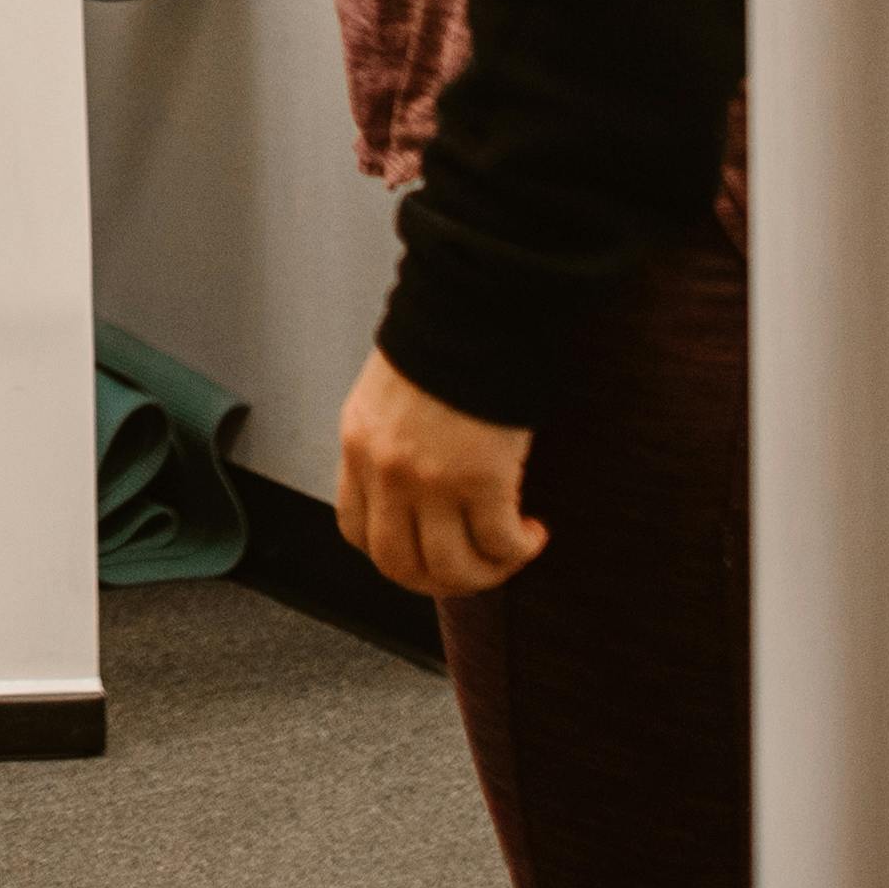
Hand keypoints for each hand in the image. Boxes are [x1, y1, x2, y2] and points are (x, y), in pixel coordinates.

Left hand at [336, 346, 547, 598]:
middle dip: (440, 581)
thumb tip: (419, 482)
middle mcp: (384, 470)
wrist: (474, 305)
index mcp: (358, 444)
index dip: (395, 554)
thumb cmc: (444, 340)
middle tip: (476, 568)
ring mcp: (429, 480)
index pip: (355, 529)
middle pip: (399, 566)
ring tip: (512, 551)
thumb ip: (393, 438)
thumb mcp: (392, 391)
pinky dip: (519, 550)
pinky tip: (533, 532)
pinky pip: (498, 544)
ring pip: (451, 569)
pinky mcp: (480, 479)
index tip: (429, 550)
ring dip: (487, 573)